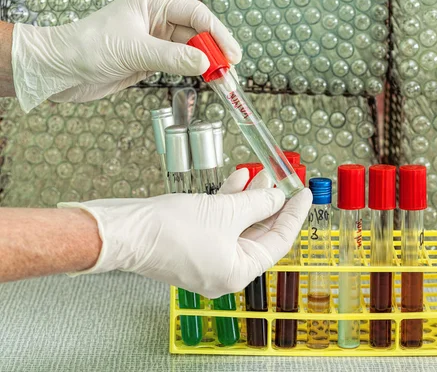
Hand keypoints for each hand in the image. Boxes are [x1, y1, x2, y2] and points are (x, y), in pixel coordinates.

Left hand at [11, 0, 240, 111]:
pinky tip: (206, 80)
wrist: (60, 70)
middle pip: (198, 32)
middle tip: (230, 70)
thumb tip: (204, 63)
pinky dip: (195, 72)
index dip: (217, 34)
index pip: (196, 14)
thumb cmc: (86, 46)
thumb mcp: (134, 50)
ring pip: (192, 50)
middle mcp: (156, 18)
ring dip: (208, 64)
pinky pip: (181, 64)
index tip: (231, 54)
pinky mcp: (152, 60)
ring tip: (223, 79)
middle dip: (216, 51)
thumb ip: (173, 57)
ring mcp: (155, 40)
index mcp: (152, 2)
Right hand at [58, 169, 312, 297]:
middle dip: (270, 202)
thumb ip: (259, 203)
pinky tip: (236, 179)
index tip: (304, 193)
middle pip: (258, 233)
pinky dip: (229, 202)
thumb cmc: (169, 231)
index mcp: (238, 272)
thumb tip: (277, 195)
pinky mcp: (192, 242)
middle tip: (283, 179)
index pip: (278, 241)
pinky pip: (220, 223)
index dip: (293, 214)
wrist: (124, 230)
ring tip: (260, 172)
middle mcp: (224, 270)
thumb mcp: (226, 212)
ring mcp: (207, 257)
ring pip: (238, 225)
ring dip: (250, 198)